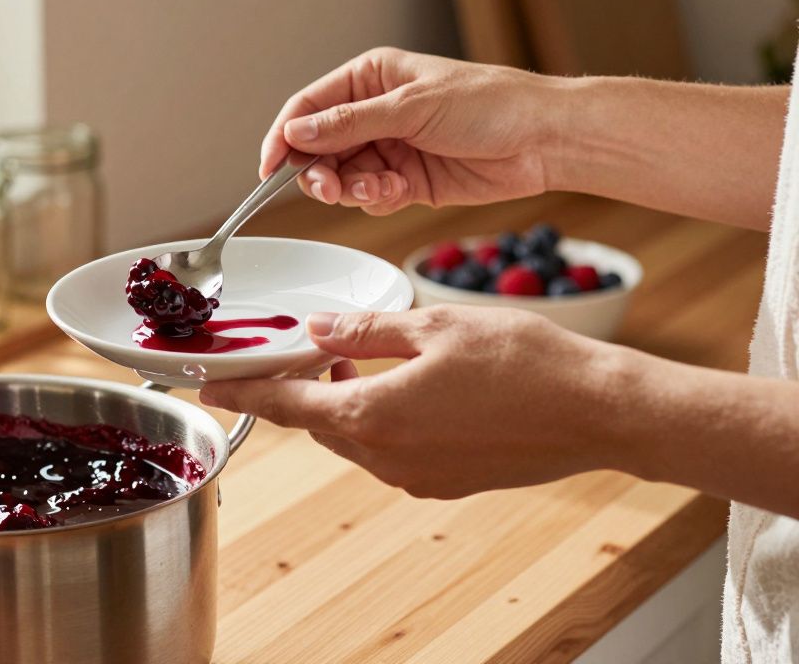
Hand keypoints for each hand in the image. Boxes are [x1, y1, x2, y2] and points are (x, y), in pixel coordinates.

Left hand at [199, 306, 626, 498]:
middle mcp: (385, 458)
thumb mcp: (432, 326)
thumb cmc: (523, 363)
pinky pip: (389, 451)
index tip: (212, 388)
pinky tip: (403, 387)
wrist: (598, 413)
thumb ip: (364, 330)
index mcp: (371, 417)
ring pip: (352, 438)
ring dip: (341, 404)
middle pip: (315, 423)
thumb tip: (317, 329)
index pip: (282, 407)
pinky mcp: (443, 484)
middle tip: (301, 352)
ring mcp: (415, 478)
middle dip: (300, 389)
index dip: (242, 394)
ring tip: (354, 362)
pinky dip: (378, 420)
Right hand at [260, 47, 561, 215]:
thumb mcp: (411, 107)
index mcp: (370, 79)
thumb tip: (296, 131)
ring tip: (379, 188)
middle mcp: (374, 113)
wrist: (542, 141)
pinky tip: (398, 191)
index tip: (269, 168)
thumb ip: (349, 123)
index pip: (309, 107)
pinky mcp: (405, 181)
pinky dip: (376, 199)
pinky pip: (370, 197)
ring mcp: (389, 148)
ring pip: (342, 178)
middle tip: (329, 187)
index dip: (284, 136)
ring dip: (352, 189)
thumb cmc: (490, 104)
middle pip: (318, 149)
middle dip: (320, 171)